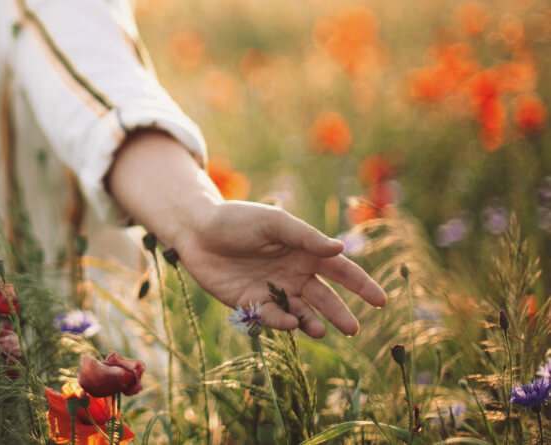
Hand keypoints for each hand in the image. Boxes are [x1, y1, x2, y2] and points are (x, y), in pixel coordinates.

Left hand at [170, 201, 386, 337]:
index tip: (381, 301)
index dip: (362, 285)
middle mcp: (294, 273)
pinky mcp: (250, 303)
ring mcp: (273, 290)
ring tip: (319, 331)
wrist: (196, 231)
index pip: (341, 271)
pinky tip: (288, 322)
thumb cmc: (236, 219)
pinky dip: (282, 322)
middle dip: (340, 313)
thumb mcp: (274, 223)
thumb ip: (305, 237)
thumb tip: (340, 249)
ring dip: (312, 323)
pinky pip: (272, 317)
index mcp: (305, 251)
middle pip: (325, 298)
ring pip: (301, 312)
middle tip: (353, 329)